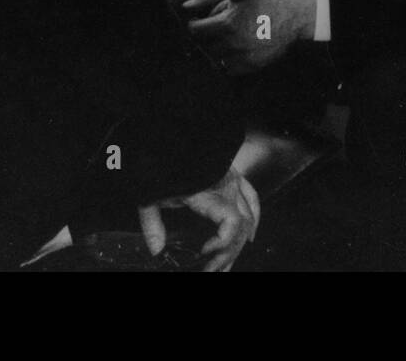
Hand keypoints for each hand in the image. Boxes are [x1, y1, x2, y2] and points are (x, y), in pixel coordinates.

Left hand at [137, 167, 260, 271]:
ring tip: (227, 264)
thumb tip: (156, 249)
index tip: (203, 254)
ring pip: (249, 218)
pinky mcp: (233, 175)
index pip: (231, 224)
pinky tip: (250, 235)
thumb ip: (152, 224)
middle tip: (211, 271)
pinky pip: (252, 198)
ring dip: (239, 244)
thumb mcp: (151, 194)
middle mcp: (228, 187)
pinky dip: (254, 218)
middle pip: (240, 228)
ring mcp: (233, 180)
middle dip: (227, 255)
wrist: (170, 135)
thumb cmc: (162, 160)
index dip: (223, 244)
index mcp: (211, 192)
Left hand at [183, 0, 316, 73]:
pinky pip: (232, 69)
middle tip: (212, 33)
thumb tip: (187, 6)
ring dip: (218, 51)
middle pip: (207, 46)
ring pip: (218, 59)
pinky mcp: (254, 65)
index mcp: (227, 22)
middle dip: (207, 39)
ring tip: (226, 42)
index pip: (196, 30)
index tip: (196, 24)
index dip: (194, 26)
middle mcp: (233, 41)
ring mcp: (244, 55)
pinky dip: (230, 62)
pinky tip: (236, 51)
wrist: (296, 14)